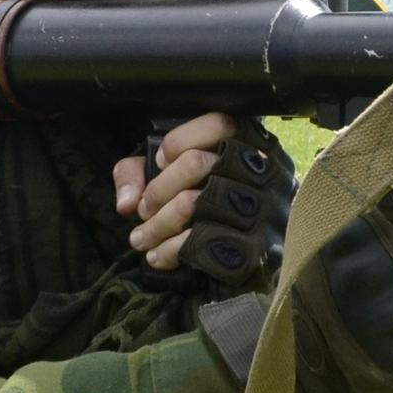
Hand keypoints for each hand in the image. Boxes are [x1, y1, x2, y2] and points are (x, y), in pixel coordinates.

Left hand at [116, 114, 298, 284]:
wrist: (242, 269)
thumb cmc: (204, 208)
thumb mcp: (168, 177)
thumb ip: (137, 174)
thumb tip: (126, 202)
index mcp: (253, 146)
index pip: (219, 124)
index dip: (179, 142)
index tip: (160, 162)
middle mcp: (266, 172)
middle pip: (195, 163)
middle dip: (157, 189)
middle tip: (143, 210)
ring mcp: (265, 210)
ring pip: (192, 204)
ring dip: (157, 225)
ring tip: (141, 239)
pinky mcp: (257, 247)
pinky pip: (202, 243)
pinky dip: (171, 251)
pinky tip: (158, 257)